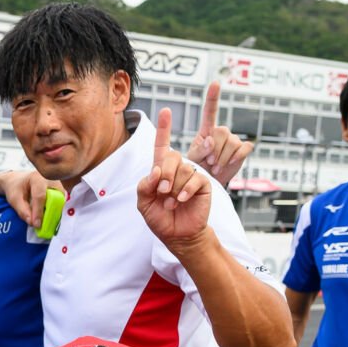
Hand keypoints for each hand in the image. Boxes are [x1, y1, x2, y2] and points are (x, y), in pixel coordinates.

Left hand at [0, 167, 62, 229]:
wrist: (18, 181)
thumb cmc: (16, 188)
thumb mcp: (14, 199)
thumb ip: (22, 211)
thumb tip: (32, 223)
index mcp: (36, 177)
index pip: (40, 196)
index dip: (38, 212)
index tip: (36, 225)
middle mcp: (50, 179)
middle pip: (54, 198)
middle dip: (50, 213)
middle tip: (44, 226)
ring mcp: (57, 184)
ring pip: (60, 200)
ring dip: (54, 213)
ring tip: (47, 224)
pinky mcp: (60, 190)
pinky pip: (61, 202)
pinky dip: (56, 211)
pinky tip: (50, 219)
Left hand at [136, 107, 212, 251]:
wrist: (177, 235)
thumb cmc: (160, 219)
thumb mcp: (143, 203)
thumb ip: (144, 185)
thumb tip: (156, 170)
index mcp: (161, 170)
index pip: (162, 145)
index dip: (164, 128)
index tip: (166, 111)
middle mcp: (177, 169)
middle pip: (171, 155)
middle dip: (164, 174)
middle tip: (162, 192)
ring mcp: (191, 175)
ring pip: (183, 168)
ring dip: (174, 187)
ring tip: (171, 202)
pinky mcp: (203, 183)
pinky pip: (195, 178)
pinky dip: (185, 190)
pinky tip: (181, 200)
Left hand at [186, 81, 254, 185]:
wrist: (209, 184)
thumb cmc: (197, 170)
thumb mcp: (192, 161)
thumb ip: (198, 150)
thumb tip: (210, 140)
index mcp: (206, 131)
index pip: (210, 111)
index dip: (213, 97)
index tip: (216, 83)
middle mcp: (221, 133)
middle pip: (222, 131)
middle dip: (215, 149)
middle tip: (209, 163)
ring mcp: (233, 140)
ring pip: (232, 142)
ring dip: (223, 157)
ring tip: (216, 167)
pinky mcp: (243, 149)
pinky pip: (244, 147)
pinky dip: (237, 156)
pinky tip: (230, 163)